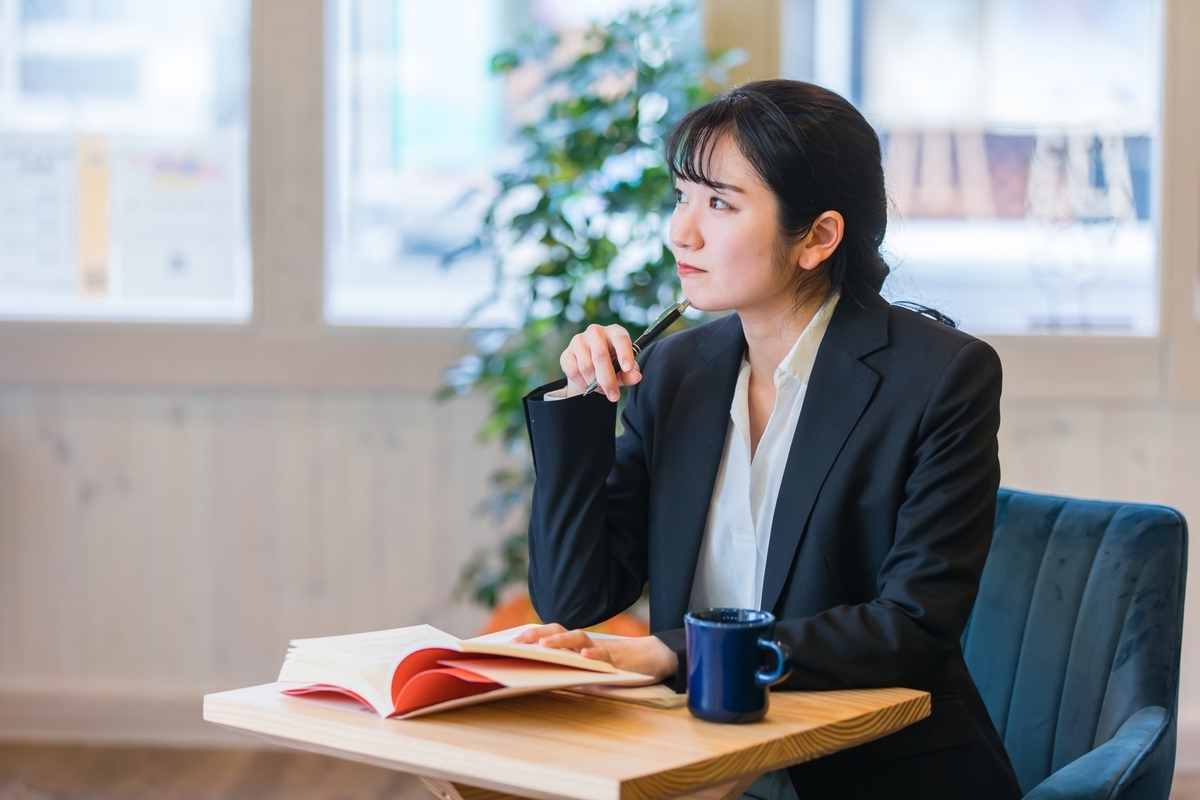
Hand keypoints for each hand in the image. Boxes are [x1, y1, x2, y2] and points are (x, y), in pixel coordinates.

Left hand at [513, 623, 676, 680]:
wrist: (653, 657)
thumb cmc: (618, 665)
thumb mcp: (590, 671)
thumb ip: (571, 672)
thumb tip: (544, 681)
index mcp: (577, 646)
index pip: (550, 635)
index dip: (531, 636)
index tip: (510, 642)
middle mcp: (586, 644)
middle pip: (558, 630)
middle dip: (537, 635)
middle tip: (518, 642)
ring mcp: (600, 649)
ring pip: (578, 638)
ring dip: (561, 640)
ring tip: (545, 646)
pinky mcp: (617, 658)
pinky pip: (604, 654)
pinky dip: (594, 654)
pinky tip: (584, 657)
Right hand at [560, 324, 641, 401]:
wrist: (590, 369)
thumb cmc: (612, 365)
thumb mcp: (624, 370)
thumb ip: (630, 374)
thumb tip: (636, 376)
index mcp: (614, 332)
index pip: (620, 339)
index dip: (624, 353)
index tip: (628, 369)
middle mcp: (596, 332)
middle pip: (600, 355)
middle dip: (607, 379)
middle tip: (613, 396)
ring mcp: (579, 341)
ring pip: (586, 366)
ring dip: (593, 382)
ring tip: (599, 386)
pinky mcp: (566, 353)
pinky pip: (573, 371)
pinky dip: (582, 381)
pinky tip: (587, 381)